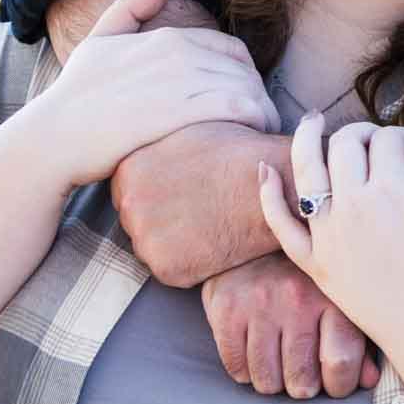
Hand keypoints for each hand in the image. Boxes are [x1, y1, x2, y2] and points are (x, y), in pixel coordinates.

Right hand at [28, 0, 279, 189]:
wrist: (54, 138)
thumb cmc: (75, 95)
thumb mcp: (99, 40)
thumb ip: (133, 6)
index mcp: (166, 37)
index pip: (232, 49)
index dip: (245, 75)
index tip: (246, 101)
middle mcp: (178, 53)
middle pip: (245, 69)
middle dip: (259, 95)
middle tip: (260, 122)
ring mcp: (180, 81)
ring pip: (247, 88)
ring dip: (263, 111)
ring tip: (261, 134)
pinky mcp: (182, 112)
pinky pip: (239, 109)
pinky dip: (256, 121)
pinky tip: (253, 138)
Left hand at [112, 123, 285, 285]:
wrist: (274, 186)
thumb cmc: (237, 153)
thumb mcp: (186, 132)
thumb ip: (155, 148)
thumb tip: (147, 147)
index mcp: (128, 170)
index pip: (128, 191)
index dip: (157, 193)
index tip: (180, 192)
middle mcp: (129, 206)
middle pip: (137, 221)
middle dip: (161, 219)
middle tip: (197, 209)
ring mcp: (147, 241)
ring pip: (153, 247)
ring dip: (174, 243)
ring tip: (207, 224)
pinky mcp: (169, 270)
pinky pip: (173, 271)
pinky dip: (192, 263)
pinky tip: (213, 242)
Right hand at [200, 252, 382, 398]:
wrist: (258, 230)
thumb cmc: (306, 274)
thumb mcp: (339, 297)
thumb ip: (358, 339)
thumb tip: (368, 380)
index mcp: (332, 296)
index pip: (341, 363)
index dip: (340, 385)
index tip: (334, 381)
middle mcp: (296, 299)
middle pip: (301, 382)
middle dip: (303, 385)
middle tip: (302, 370)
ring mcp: (259, 303)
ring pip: (266, 381)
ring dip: (273, 380)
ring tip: (278, 359)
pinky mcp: (226, 307)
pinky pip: (236, 367)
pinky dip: (245, 369)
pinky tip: (254, 349)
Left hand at [258, 111, 403, 355]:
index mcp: (394, 192)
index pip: (386, 140)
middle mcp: (354, 208)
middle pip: (345, 145)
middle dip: (362, 133)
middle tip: (377, 143)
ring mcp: (330, 236)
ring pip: (306, 170)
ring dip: (306, 138)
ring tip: (312, 121)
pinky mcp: (316, 264)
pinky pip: (281, 225)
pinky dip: (269, 195)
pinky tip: (264, 169)